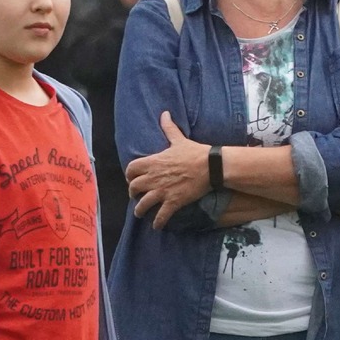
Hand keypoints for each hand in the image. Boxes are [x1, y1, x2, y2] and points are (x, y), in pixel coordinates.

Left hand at [125, 111, 212, 229]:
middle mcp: (154, 177)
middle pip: (133, 188)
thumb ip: (168, 128)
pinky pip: (160, 216)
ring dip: (139, 210)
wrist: (210, 166)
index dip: (129, 175)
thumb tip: (164, 113)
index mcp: (153, 162)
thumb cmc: (194, 152)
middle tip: (136, 196)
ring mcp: (162, 191)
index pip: (131, 169)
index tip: (132, 178)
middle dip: (133, 193)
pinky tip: (157, 226)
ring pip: (142, 204)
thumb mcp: (179, 139)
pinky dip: (157, 223)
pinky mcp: (173, 202)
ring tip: (140, 213)